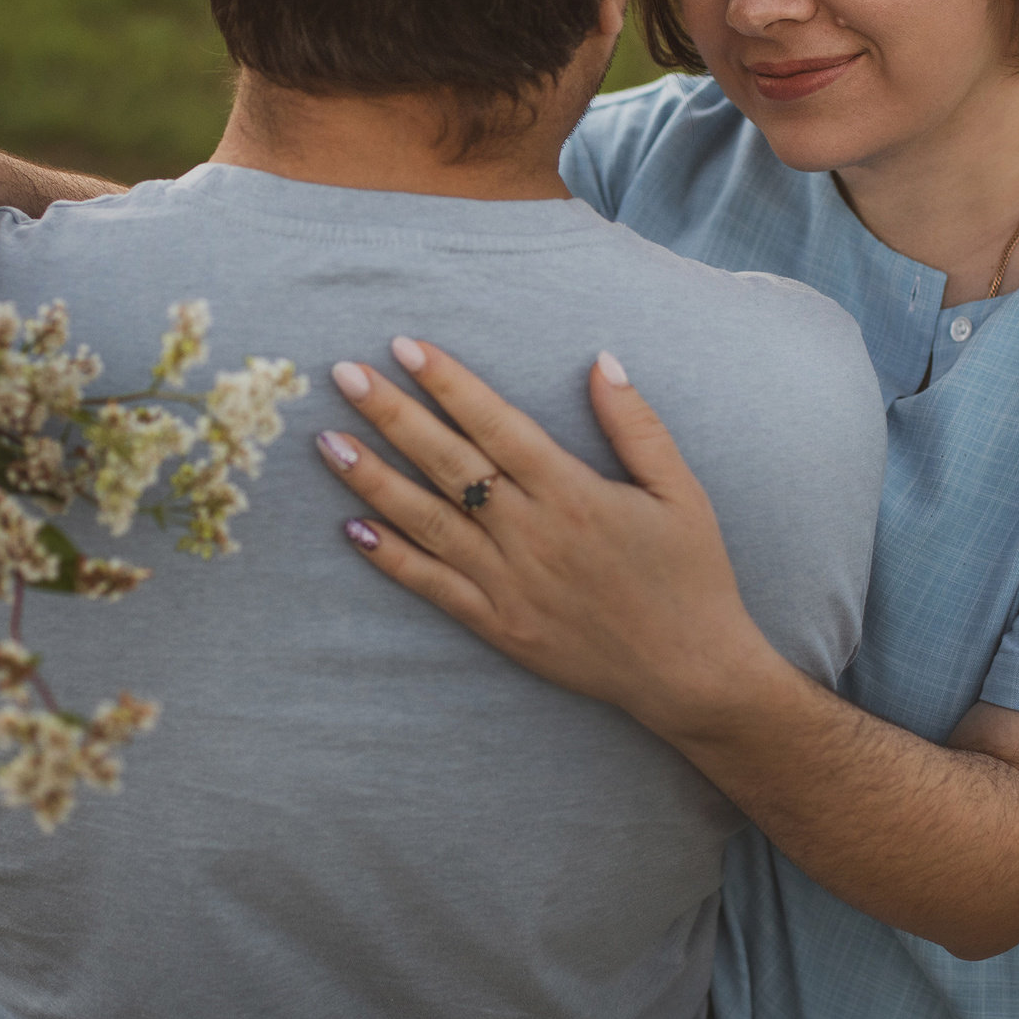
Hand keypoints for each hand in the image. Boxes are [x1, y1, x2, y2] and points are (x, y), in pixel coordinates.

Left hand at [314, 338, 772, 732]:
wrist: (690, 673)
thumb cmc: (691, 576)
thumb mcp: (682, 491)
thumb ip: (637, 425)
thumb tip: (600, 361)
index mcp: (573, 493)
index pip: (496, 424)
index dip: (448, 382)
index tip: (405, 346)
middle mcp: (531, 533)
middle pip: (447, 462)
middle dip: (392, 413)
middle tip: (344, 373)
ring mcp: (508, 583)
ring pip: (426, 520)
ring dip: (372, 478)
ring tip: (327, 440)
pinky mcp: (497, 625)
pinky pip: (432, 586)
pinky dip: (389, 558)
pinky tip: (350, 527)